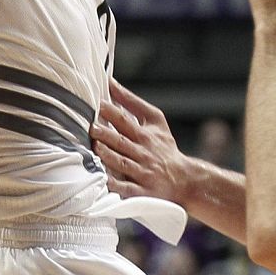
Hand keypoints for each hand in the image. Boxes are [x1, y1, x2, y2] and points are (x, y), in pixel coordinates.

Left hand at [92, 80, 189, 202]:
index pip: (125, 121)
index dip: (111, 112)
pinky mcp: (142, 191)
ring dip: (108, 155)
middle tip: (91, 126)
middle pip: (121, 142)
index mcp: (145, 135)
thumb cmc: (164, 146)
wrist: (184, 178)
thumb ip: (132, 102)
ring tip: (95, 147)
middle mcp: (143, 153)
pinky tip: (103, 180)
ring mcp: (143, 173)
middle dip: (106, 134)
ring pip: (122, 163)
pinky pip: (126, 188)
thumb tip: (110, 83)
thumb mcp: (155, 120)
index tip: (96, 103)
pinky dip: (115, 184)